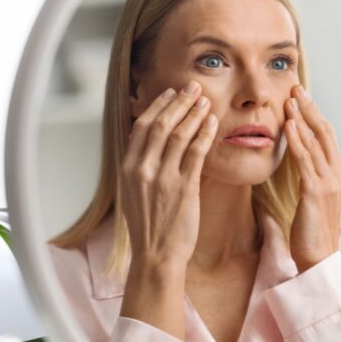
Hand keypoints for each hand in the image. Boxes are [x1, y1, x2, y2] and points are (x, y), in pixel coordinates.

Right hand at [121, 80, 218, 269]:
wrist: (156, 255)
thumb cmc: (149, 226)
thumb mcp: (135, 192)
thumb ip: (142, 166)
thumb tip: (153, 142)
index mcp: (128, 168)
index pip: (142, 126)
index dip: (158, 106)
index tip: (172, 92)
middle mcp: (143, 170)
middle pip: (161, 124)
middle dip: (179, 102)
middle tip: (194, 87)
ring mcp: (163, 178)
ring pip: (180, 135)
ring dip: (194, 113)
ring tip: (206, 100)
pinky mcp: (184, 188)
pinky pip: (196, 154)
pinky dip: (205, 134)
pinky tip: (212, 122)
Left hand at [283, 85, 340, 271]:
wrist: (318, 258)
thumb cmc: (311, 232)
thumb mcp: (313, 199)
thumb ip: (309, 176)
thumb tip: (297, 158)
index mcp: (338, 176)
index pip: (328, 137)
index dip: (315, 115)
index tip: (302, 98)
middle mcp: (338, 175)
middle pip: (324, 133)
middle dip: (309, 109)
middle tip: (296, 88)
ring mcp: (329, 183)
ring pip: (315, 143)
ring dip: (301, 118)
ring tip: (289, 99)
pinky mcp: (315, 192)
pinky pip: (305, 161)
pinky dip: (296, 141)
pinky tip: (287, 125)